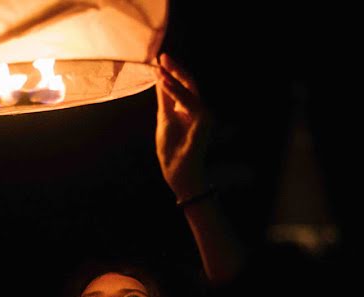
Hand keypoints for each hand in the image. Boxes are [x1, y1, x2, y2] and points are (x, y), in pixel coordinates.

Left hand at [155, 54, 210, 201]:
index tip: (160, 59)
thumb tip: (159, 77)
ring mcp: (204, 115)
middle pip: (190, 83)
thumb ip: (165, 98)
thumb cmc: (172, 149)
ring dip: (174, 78)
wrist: (177, 171)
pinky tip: (163, 82)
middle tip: (163, 56)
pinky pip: (189, 103)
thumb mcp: (164, 118)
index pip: (184, 85)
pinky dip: (176, 92)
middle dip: (176, 69)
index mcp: (191, 108)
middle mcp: (200, 110)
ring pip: (190, 90)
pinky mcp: (203, 122)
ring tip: (160, 68)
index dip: (173, 71)